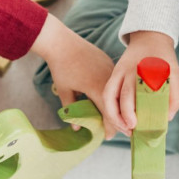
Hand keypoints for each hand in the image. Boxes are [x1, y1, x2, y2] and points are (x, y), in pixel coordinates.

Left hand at [30, 14, 120, 137]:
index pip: (109, 114)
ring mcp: (110, 69)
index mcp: (97, 88)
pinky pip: (114, 81)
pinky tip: (112, 98)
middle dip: (116, 118)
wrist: (61, 41)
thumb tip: (76, 128)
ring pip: (118, 92)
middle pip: (117, 104)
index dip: (110, 127)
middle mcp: (108, 79)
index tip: (109, 137)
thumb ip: (71, 110)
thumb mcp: (65, 90)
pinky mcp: (109, 62)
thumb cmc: (60, 67)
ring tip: (114, 116)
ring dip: (117, 105)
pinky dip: (115, 92)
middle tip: (114, 130)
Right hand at [102, 30, 178, 135]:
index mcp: (148, 71)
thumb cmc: (163, 60)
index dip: (137, 111)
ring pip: (110, 95)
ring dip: (114, 115)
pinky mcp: (114, 74)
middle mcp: (131, 71)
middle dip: (126, 116)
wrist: (150, 39)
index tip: (138, 125)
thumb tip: (167, 118)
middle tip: (132, 130)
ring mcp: (119, 71)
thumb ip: (175, 96)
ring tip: (123, 128)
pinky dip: (109, 108)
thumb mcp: (175, 74)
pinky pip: (107, 93)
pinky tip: (117, 120)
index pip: (142, 94)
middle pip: (125, 95)